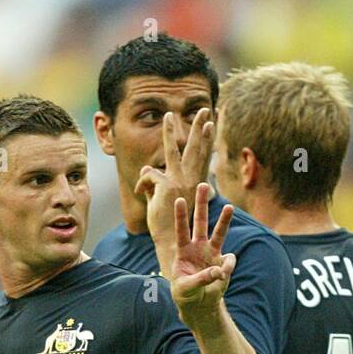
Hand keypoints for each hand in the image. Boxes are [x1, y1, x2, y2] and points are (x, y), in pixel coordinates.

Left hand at [140, 107, 214, 244]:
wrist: (170, 243)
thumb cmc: (169, 224)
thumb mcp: (164, 200)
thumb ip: (158, 183)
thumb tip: (148, 170)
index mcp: (194, 184)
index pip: (202, 157)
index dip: (207, 140)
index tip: (211, 124)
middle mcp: (190, 181)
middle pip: (195, 149)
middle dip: (199, 128)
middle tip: (204, 110)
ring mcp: (179, 182)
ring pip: (172, 151)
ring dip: (170, 132)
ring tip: (168, 115)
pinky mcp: (167, 186)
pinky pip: (148, 176)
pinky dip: (141, 185)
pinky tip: (141, 194)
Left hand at [170, 183, 235, 324]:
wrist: (199, 303)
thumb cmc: (186, 293)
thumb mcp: (187, 288)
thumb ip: (202, 279)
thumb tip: (219, 271)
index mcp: (183, 251)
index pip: (181, 230)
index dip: (180, 216)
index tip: (178, 200)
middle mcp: (197, 247)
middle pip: (200, 222)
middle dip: (201, 204)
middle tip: (202, 185)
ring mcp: (211, 254)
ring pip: (219, 233)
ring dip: (224, 220)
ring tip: (230, 207)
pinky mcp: (223, 263)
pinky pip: (229, 261)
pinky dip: (228, 267)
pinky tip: (222, 276)